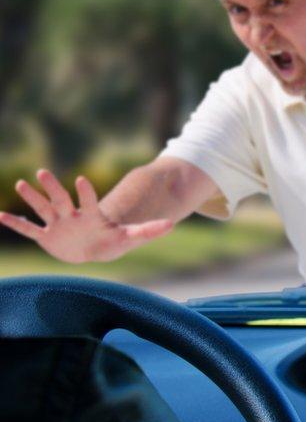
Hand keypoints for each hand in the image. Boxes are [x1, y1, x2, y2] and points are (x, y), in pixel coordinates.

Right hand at [0, 169, 172, 262]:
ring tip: (21, 183)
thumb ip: (149, 230)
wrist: (96, 249)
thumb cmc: (113, 241)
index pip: (88, 201)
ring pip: (43, 209)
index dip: (85, 192)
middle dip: (53, 187)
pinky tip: (0, 215)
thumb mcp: (131, 237)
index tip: (81, 180)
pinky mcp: (47, 236)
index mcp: (92, 215)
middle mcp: (72, 216)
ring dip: (32, 198)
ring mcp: (58, 224)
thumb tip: (172, 225)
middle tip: (42, 172)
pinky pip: (29, 228)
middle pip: (61, 199)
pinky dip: (16, 223)